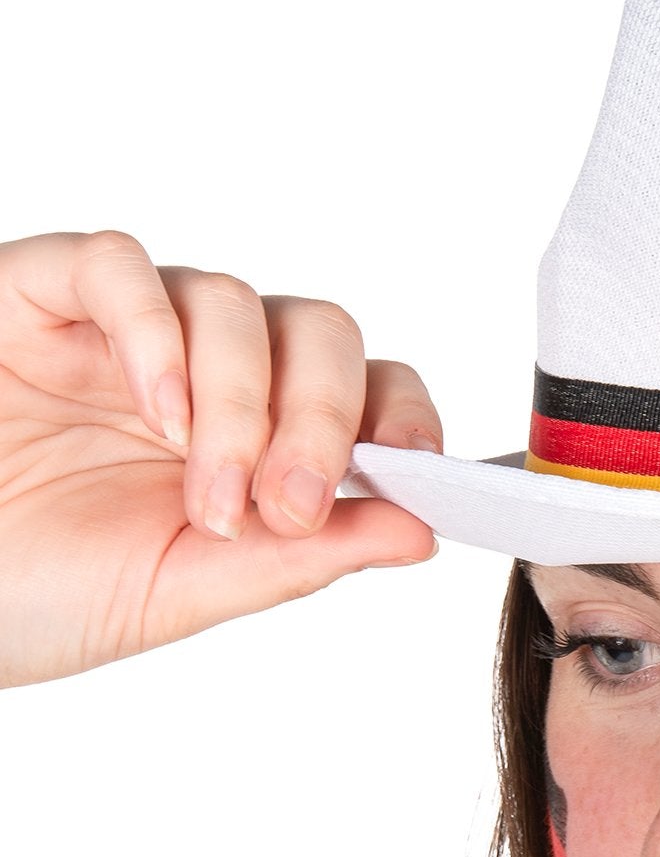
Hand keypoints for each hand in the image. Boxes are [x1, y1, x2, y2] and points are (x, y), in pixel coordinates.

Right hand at [0, 229, 443, 686]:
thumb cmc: (37, 591)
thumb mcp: (187, 589)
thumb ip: (302, 558)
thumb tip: (424, 532)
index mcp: (253, 442)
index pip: (364, 389)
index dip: (400, 417)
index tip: (414, 479)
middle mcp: (202, 373)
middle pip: (317, 332)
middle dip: (324, 418)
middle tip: (285, 504)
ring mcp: (123, 330)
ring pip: (230, 302)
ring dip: (242, 403)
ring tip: (208, 495)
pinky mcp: (37, 292)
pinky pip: (116, 265)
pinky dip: (155, 335)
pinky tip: (160, 418)